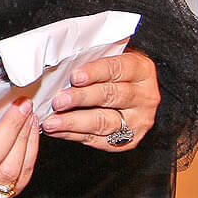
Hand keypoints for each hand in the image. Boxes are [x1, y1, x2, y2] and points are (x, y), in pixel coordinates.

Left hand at [42, 49, 158, 150]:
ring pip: (104, 122)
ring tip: (52, 122)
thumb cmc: (113, 72)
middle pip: (111, 96)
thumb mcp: (110, 57)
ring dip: (74, 122)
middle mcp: (145, 96)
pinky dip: (73, 135)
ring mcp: (138, 121)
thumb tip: (60, 67)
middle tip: (58, 102)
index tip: (75, 77)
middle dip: (81, 99)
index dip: (95, 72)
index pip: (117, 69)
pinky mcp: (128, 140)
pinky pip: (98, 139)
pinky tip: (57, 130)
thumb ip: (91, 60)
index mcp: (141, 70)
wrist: (132, 93)